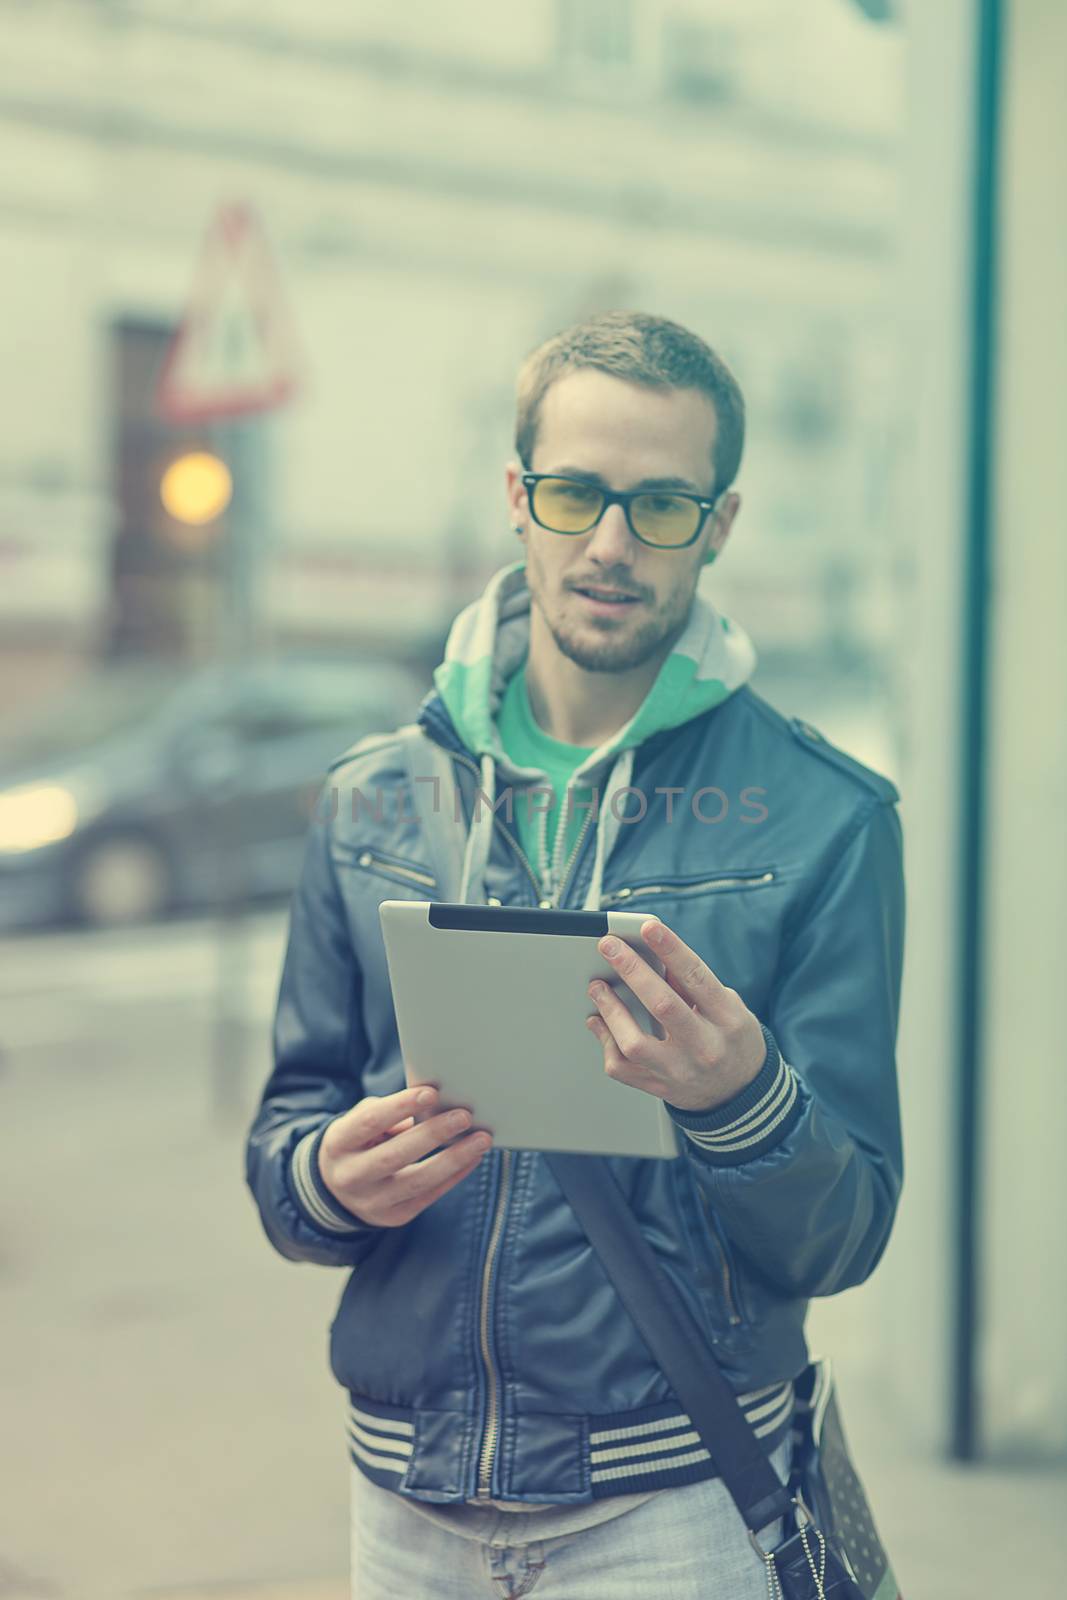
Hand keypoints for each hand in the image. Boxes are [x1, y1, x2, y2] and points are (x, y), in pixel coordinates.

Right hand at [319, 1085, 491, 1227]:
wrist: (337, 1188)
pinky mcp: (394, 1216)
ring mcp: (372, 1202)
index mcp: (338, 1143)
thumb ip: (389, 1114)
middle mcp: (350, 1176)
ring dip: (454, 1159)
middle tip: (464, 1116)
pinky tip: (474, 1157)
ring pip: (417, 1182)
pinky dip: (455, 1175)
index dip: (400, 1107)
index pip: (369, 1122)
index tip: (431, 1092)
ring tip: (482, 1139)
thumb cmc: (359, 1141)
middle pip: (394, 1155)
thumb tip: (433, 1109)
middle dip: (432, 1135)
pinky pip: (430, 1195)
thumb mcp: (359, 1122)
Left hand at [585, 919, 766, 1113]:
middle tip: (609, 946)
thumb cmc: (731, 1040)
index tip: (648, 927)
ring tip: (597, 986)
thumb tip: (654, 955)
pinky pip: (623, 1068)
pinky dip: (605, 1041)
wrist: (740, 1094)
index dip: (671, 949)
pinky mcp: (661, 1088)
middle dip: (632, 970)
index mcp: (728, 1020)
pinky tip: (599, 1021)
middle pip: (662, 1006)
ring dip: (611, 1010)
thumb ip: (692, 984)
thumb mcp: (729, 1007)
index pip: (696, 978)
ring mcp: (681, 1072)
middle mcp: (705, 1047)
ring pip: (635, 1043)